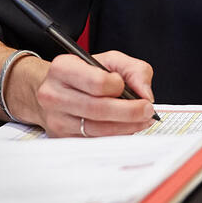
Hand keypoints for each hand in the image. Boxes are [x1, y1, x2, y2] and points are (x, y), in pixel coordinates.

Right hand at [32, 51, 156, 136]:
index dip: (118, 86)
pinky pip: (95, 141)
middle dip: (130, 112)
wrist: (53, 90)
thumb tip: (146, 94)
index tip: (125, 86)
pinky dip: (116, 136)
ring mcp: (56, 119)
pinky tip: (126, 128)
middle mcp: (54, 94)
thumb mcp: (108, 60)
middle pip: (98, 109)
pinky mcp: (62, 137)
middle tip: (147, 110)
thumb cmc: (84, 74)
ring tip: (142, 120)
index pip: (97, 82)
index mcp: (63, 68)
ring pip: (97, 129)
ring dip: (126, 127)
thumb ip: (133, 69)